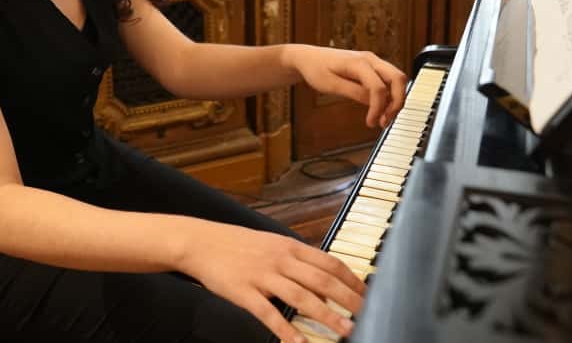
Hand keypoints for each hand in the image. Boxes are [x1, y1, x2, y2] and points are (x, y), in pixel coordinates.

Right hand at [176, 219, 365, 342]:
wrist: (202, 242)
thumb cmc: (239, 245)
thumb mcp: (272, 245)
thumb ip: (298, 262)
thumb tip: (325, 283)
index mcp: (290, 247)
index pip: (330, 263)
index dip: (352, 280)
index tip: (370, 294)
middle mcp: (281, 260)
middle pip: (323, 280)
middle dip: (349, 299)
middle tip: (369, 314)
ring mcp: (263, 276)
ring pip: (302, 297)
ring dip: (327, 315)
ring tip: (346, 330)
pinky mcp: (244, 292)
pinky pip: (268, 313)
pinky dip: (285, 329)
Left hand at [285, 45, 406, 127]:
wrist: (309, 58)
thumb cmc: (316, 69)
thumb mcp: (330, 85)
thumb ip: (353, 92)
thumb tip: (373, 102)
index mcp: (358, 63)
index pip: (378, 87)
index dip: (378, 108)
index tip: (371, 123)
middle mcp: (370, 59)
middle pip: (398, 78)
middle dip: (397, 102)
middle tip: (386, 121)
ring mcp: (373, 61)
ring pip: (397, 79)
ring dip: (396, 99)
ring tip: (383, 118)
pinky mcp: (372, 67)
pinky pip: (389, 80)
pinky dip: (390, 95)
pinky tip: (380, 109)